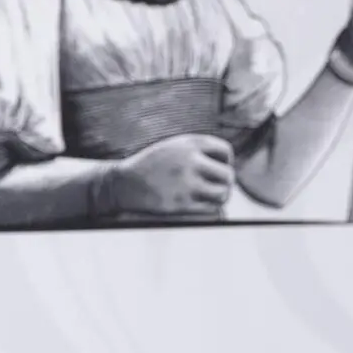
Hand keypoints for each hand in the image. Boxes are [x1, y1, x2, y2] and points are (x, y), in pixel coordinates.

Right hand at [109, 134, 235, 215]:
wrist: (122, 184)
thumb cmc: (153, 165)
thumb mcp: (175, 146)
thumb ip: (200, 150)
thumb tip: (230, 164)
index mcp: (190, 143)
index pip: (225, 151)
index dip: (225, 161)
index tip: (216, 168)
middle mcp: (190, 161)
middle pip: (228, 175)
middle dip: (225, 182)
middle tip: (217, 186)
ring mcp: (186, 183)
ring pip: (223, 194)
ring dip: (220, 197)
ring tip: (213, 196)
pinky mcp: (180, 204)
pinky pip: (210, 209)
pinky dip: (210, 208)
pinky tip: (202, 205)